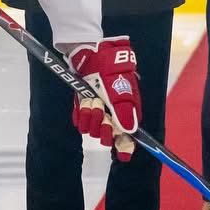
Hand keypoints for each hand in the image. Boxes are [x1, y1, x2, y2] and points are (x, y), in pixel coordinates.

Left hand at [70, 36, 141, 161]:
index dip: (126, 146)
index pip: (128, 136)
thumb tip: (130, 131)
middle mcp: (112, 116)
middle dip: (103, 128)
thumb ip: (124, 110)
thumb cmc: (110, 71)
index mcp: (127, 112)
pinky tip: (84, 101)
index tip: (123, 154)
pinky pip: (80, 122)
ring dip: (90, 116)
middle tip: (101, 114)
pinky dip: (80, 113)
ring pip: (92, 130)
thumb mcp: (120, 89)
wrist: (90, 56)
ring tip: (92, 101)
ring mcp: (97, 113)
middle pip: (108, 136)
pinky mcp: (83, 109)